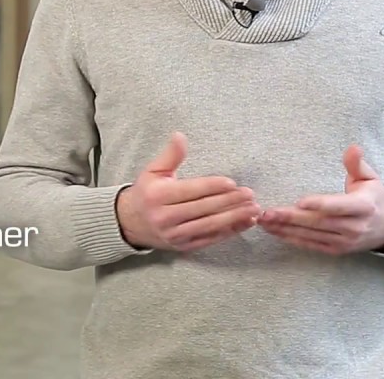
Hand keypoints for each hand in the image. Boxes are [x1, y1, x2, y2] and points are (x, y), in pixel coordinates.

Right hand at [117, 132, 260, 251]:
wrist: (130, 223)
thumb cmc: (146, 193)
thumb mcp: (152, 171)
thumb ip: (170, 155)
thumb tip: (180, 136)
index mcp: (158, 196)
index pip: (190, 191)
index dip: (212, 186)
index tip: (232, 182)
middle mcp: (165, 217)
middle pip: (203, 209)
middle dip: (229, 201)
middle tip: (250, 194)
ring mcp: (175, 235)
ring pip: (209, 225)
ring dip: (234, 217)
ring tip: (253, 209)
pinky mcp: (184, 247)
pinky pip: (210, 239)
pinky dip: (230, 232)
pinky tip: (245, 223)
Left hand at [257, 145, 383, 255]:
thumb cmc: (374, 198)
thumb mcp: (370, 178)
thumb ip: (357, 164)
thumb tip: (352, 148)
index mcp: (364, 207)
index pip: (340, 206)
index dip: (320, 204)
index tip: (300, 201)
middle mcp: (355, 227)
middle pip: (319, 222)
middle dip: (291, 218)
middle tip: (267, 212)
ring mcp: (345, 241)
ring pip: (312, 235)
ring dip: (285, 229)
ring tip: (264, 221)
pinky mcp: (336, 250)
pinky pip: (311, 245)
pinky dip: (292, 239)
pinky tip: (275, 231)